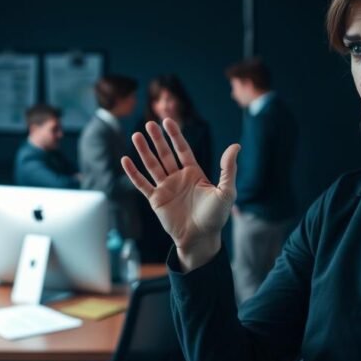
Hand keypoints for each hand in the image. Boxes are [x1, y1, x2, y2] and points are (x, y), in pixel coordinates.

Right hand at [121, 119, 240, 270]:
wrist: (201, 239)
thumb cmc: (216, 217)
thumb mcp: (226, 191)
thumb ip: (228, 169)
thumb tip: (236, 145)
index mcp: (194, 173)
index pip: (182, 149)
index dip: (175, 135)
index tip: (167, 121)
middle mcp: (178, 178)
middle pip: (165, 154)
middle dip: (157, 139)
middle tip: (149, 124)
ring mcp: (165, 188)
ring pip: (152, 165)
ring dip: (143, 151)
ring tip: (136, 136)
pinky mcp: (155, 200)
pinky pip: (142, 184)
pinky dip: (133, 173)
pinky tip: (125, 160)